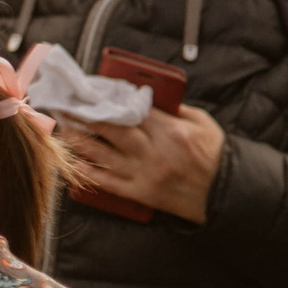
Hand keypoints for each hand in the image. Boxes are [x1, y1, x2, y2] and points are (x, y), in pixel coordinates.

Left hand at [63, 105, 224, 221]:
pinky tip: (74, 165)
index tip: (92, 94)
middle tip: (67, 108)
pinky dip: (91, 174)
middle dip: (87, 118)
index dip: (110, 102)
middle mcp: (153, 152)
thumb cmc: (214, 155)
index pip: (132, 112)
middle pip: (113, 131)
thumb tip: (152, 99)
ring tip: (64, 131)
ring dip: (81, 143)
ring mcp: (145, 174)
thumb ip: (177, 110)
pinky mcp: (141, 192)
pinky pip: (110, 183)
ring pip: (106, 156)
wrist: (223, 193)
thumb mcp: (202, 123)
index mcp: (170, 131)